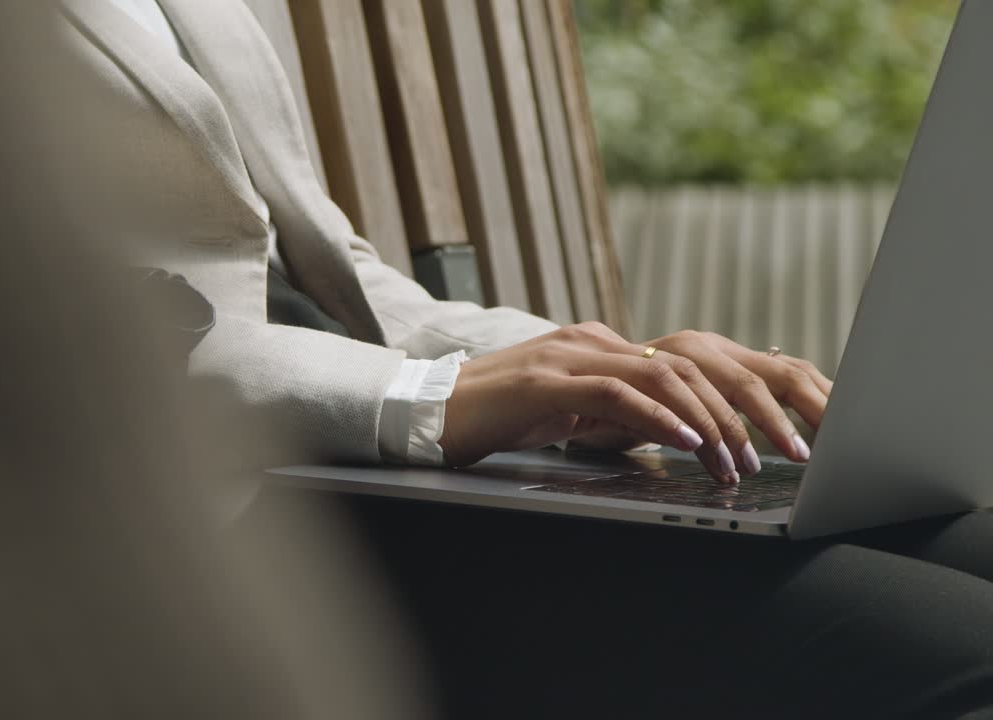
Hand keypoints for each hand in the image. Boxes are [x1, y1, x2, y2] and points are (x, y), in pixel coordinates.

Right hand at [437, 323, 830, 481]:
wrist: (430, 410)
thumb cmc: (496, 417)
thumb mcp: (566, 412)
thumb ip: (611, 412)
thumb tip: (665, 434)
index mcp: (599, 347)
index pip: (682, 367)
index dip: (729, 404)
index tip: (760, 443)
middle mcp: (591, 341)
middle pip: (686, 368)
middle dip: (735, 415)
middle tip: (765, 459)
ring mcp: (569, 356)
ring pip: (661, 378)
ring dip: (707, 423)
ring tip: (733, 462)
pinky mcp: (547, 381)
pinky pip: (617, 394)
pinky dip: (658, 419)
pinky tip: (686, 442)